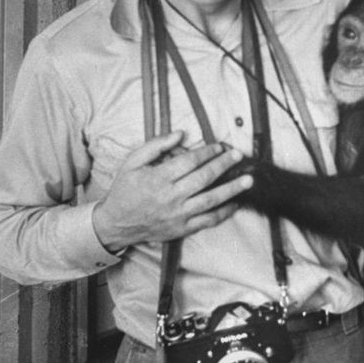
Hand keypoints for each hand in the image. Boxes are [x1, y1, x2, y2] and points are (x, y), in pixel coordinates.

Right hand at [92, 132, 251, 250]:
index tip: (219, 146)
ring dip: (232, 189)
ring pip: (211, 200)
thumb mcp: (133, 161)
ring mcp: (178, 215)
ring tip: (248, 180)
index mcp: (158, 178)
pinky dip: (224, 213)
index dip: (207, 152)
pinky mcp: (182, 229)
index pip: (189, 162)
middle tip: (238, 156)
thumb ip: (156, 145)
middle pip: (204, 178)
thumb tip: (180, 133)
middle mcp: (170, 197)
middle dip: (224, 165)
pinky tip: (236, 203)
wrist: (116, 223)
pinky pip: (208, 221)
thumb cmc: (125, 189)